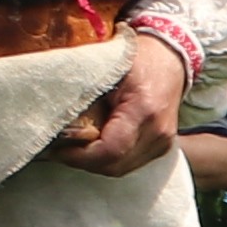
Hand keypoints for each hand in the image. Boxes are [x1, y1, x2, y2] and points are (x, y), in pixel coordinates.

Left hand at [51, 28, 193, 174]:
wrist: (170, 57)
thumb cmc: (137, 57)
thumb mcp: (107, 69)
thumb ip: (83, 96)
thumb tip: (56, 122)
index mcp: (144, 110)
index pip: (110, 150)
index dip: (79, 156)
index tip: (57, 149)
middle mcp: (158, 132)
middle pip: (114, 166)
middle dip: (82, 161)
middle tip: (58, 149)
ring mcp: (163, 143)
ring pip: (121, 169)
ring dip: (94, 162)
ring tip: (72, 148)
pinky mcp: (161, 147)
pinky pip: (129, 163)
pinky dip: (108, 158)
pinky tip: (92, 146)